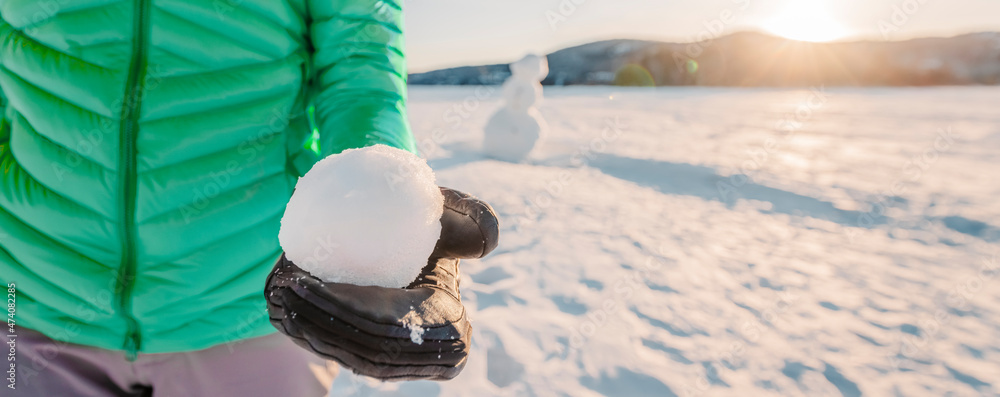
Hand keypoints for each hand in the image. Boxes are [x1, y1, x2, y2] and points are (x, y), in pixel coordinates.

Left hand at [265, 187, 499, 380]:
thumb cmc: (435, 224)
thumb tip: (487, 242)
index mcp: (449, 334)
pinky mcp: (373, 364)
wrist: (420, 247)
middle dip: (320, 321)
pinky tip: (283, 308)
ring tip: (281, 295)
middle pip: (364, 345)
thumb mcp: (457, 217)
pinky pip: (338, 352)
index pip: (392, 326)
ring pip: (347, 353)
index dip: (349, 309)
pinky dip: (309, 333)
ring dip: (308, 328)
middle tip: (288, 285)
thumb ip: (474, 221)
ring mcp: (398, 368)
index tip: (315, 278)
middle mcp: (425, 360)